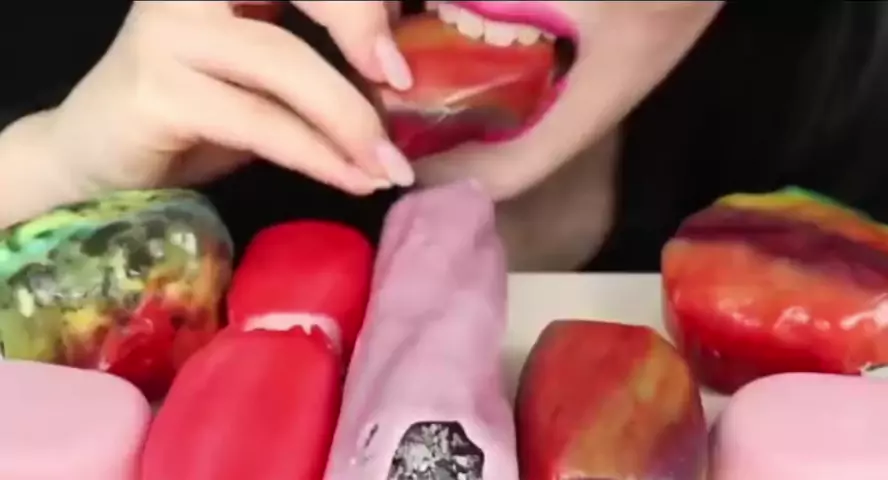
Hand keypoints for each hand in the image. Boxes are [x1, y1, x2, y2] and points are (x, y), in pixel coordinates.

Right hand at [45, 0, 414, 198]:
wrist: (94, 160)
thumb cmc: (190, 114)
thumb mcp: (265, 80)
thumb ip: (321, 65)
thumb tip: (400, 79)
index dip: (361, 1)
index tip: (400, 55)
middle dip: (360, 23)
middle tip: (403, 82)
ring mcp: (167, 32)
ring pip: (284, 62)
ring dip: (349, 119)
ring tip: (388, 166)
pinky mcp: (155, 91)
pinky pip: (260, 121)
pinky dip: (317, 154)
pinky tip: (352, 178)